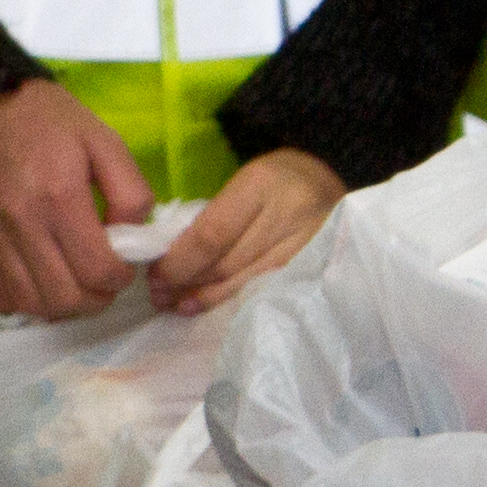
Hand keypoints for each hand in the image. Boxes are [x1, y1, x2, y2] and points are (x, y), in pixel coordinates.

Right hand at [0, 79, 152, 318]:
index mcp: (60, 196)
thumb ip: (130, 190)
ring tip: (73, 285)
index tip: (124, 264)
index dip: (121, 279)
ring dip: (60, 307)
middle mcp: (21, 224)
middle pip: (64, 298)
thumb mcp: (103, 139)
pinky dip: (23, 303)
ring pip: (29, 305)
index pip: (98, 270)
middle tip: (102, 280)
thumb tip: (133, 236)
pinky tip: (39, 284)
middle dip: (95, 300)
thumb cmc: (43, 117)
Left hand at [148, 146, 345, 316]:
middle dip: (187, 283)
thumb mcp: (241, 183)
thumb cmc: (275, 180)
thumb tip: (171, 257)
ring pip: (245, 283)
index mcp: (259, 186)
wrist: (331, 179)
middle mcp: (285, 216)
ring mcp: (305, 245)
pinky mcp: (315, 266)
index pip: (211, 235)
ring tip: (176, 306)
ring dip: (206, 298)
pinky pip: (266, 289)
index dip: (180, 262)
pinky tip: (210, 306)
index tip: (156, 275)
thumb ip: (211, 217)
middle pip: (226, 263)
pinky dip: (234, 299)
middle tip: (159, 295)